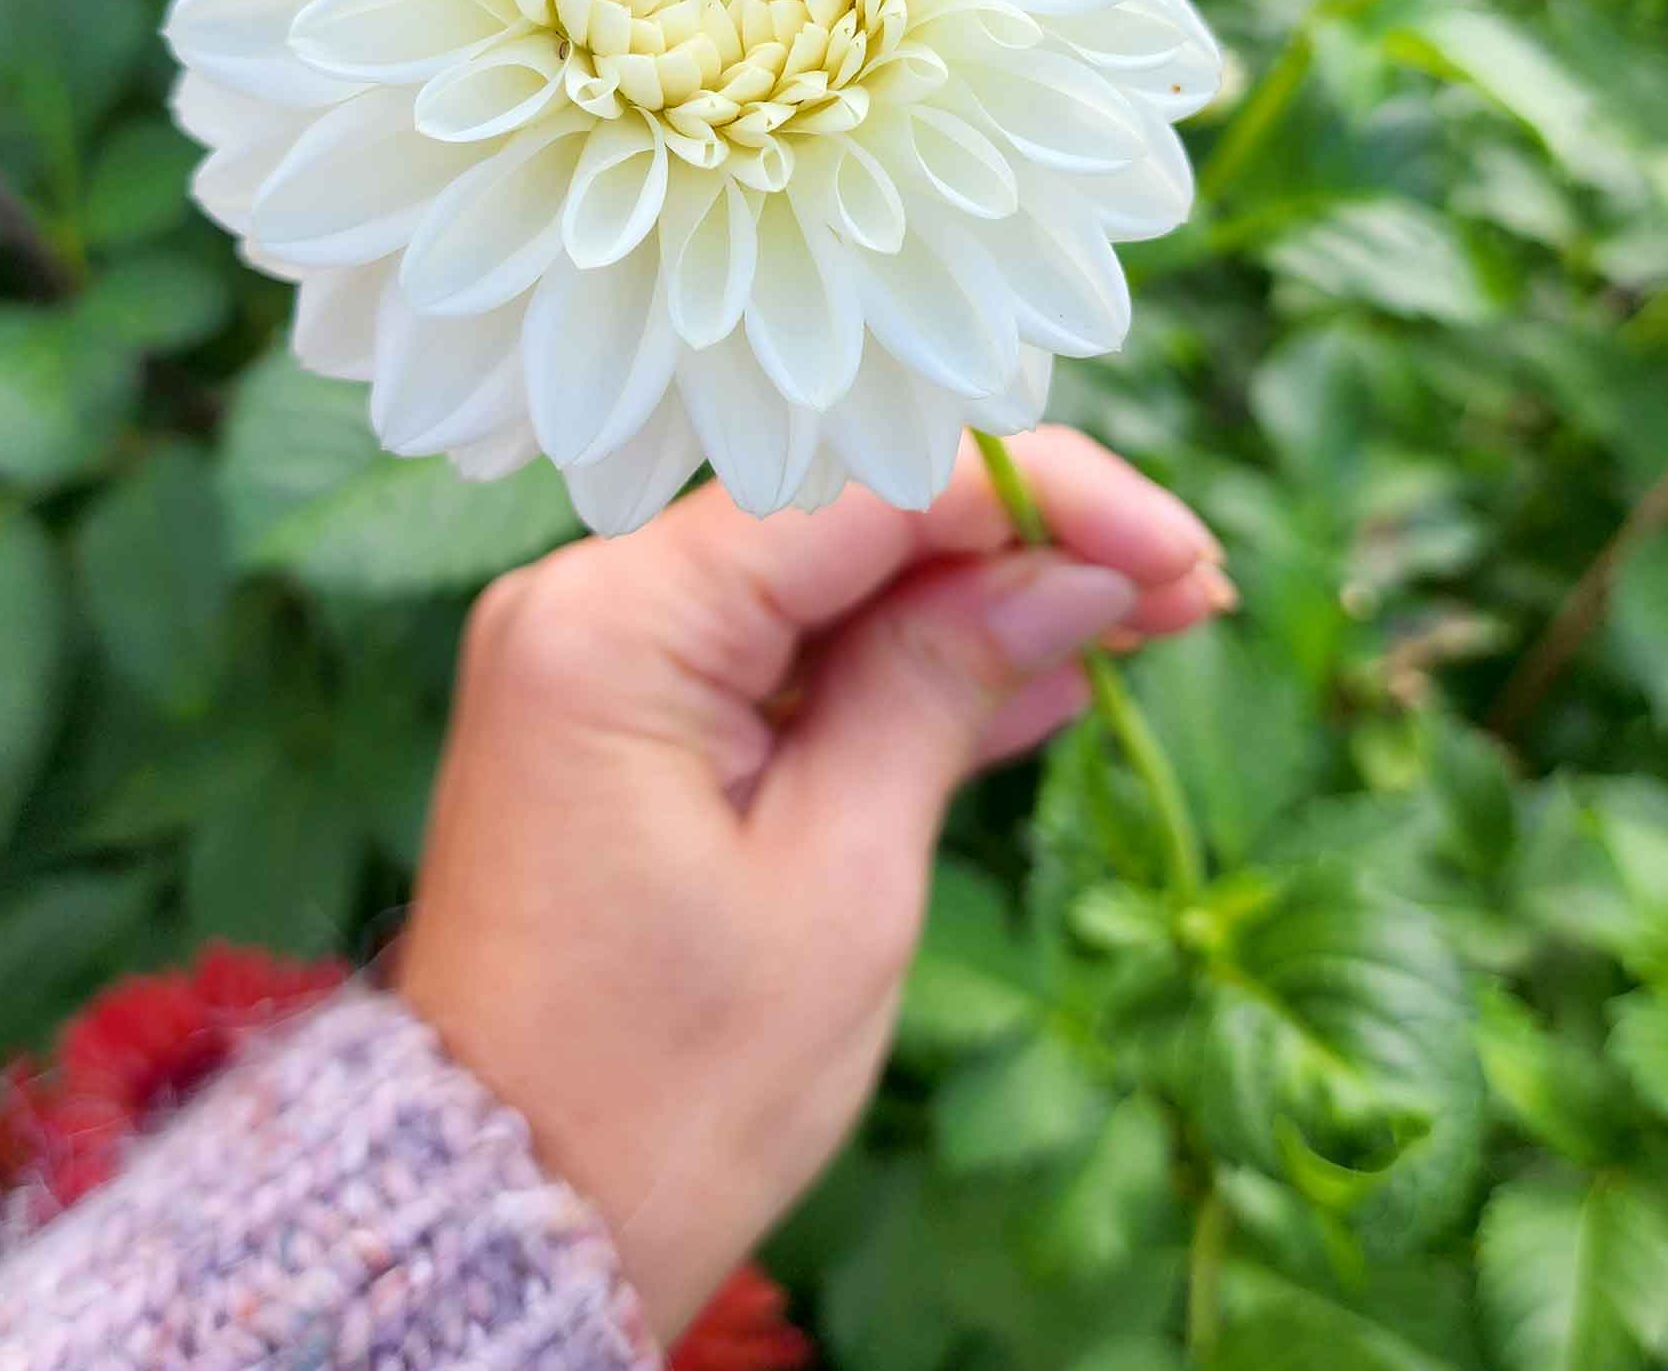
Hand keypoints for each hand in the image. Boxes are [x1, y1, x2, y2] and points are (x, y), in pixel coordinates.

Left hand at [397, 428, 1227, 1337]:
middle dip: (1021, 539)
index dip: (1038, 493)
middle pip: (844, 514)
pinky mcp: (633, 716)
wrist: (517, 1216)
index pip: (859, 486)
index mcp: (615, 621)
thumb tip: (1076, 568)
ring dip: (984, 600)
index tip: (1175, 544)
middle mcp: (589, 600)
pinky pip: (789, 652)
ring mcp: (605, 655)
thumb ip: (944, 683)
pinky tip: (1044, 672)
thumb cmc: (669, 1086)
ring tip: (1150, 621)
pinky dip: (905, 665)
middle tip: (1185, 584)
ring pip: (830, 577)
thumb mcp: (839, 877)